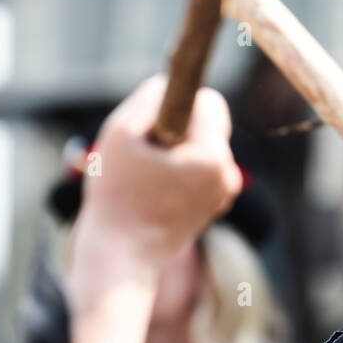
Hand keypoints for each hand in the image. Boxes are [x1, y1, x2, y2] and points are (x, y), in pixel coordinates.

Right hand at [75, 75, 242, 273]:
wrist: (119, 258)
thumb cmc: (115, 196)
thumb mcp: (120, 132)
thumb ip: (149, 97)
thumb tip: (169, 83)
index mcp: (214, 156)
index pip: (209, 102)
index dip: (175, 104)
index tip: (151, 122)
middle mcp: (228, 175)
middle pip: (206, 125)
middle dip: (175, 129)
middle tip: (143, 154)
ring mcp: (223, 193)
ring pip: (199, 147)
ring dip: (173, 151)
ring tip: (144, 175)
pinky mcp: (212, 207)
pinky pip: (197, 170)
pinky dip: (176, 171)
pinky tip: (150, 190)